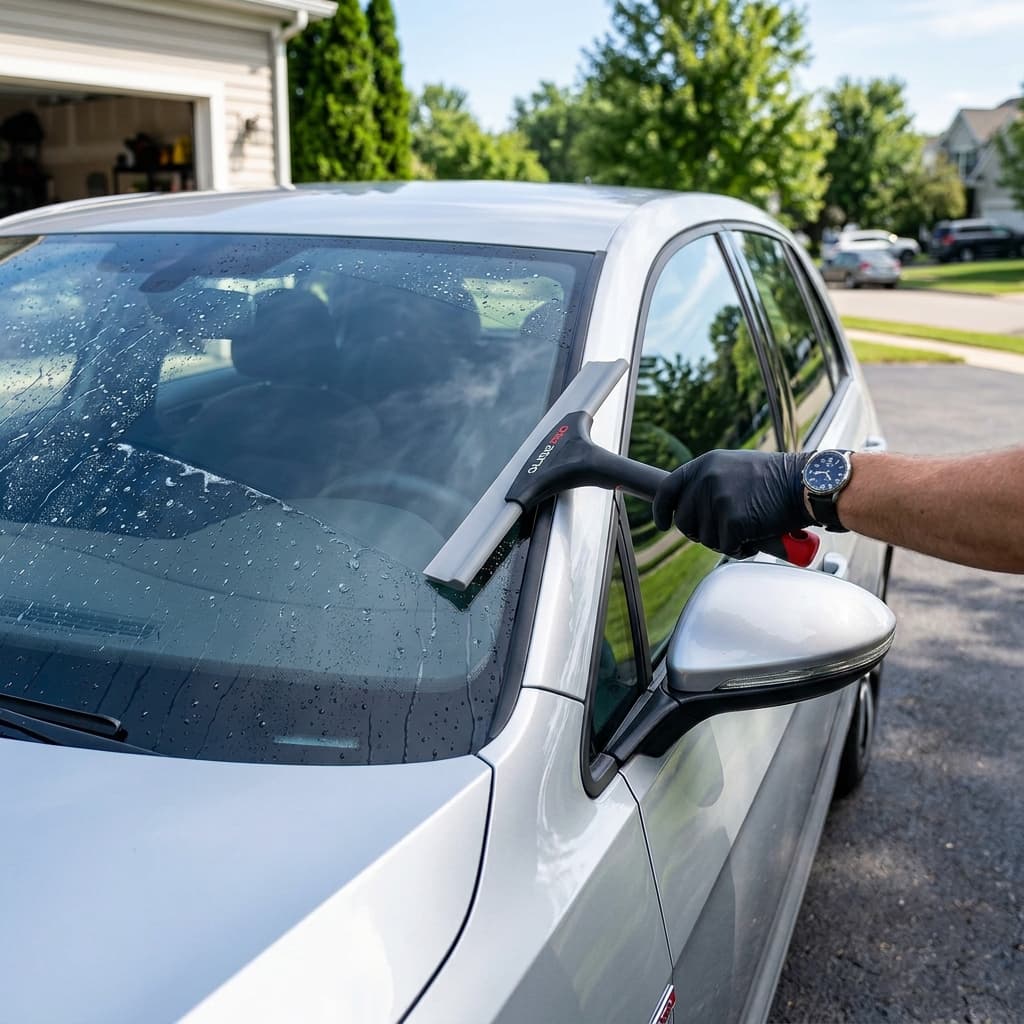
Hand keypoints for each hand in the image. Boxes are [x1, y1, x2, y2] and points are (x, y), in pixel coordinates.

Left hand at [652, 449, 813, 557]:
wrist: (806, 483)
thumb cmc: (777, 479)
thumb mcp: (735, 468)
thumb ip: (711, 482)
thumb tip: (692, 506)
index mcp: (705, 464)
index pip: (668, 489)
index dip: (661, 510)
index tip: (663, 523)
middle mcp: (706, 480)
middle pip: (684, 521)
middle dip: (700, 532)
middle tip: (724, 530)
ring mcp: (718, 501)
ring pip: (705, 538)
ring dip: (724, 541)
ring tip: (748, 528)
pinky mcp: (733, 521)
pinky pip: (727, 547)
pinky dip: (741, 548)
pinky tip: (757, 536)